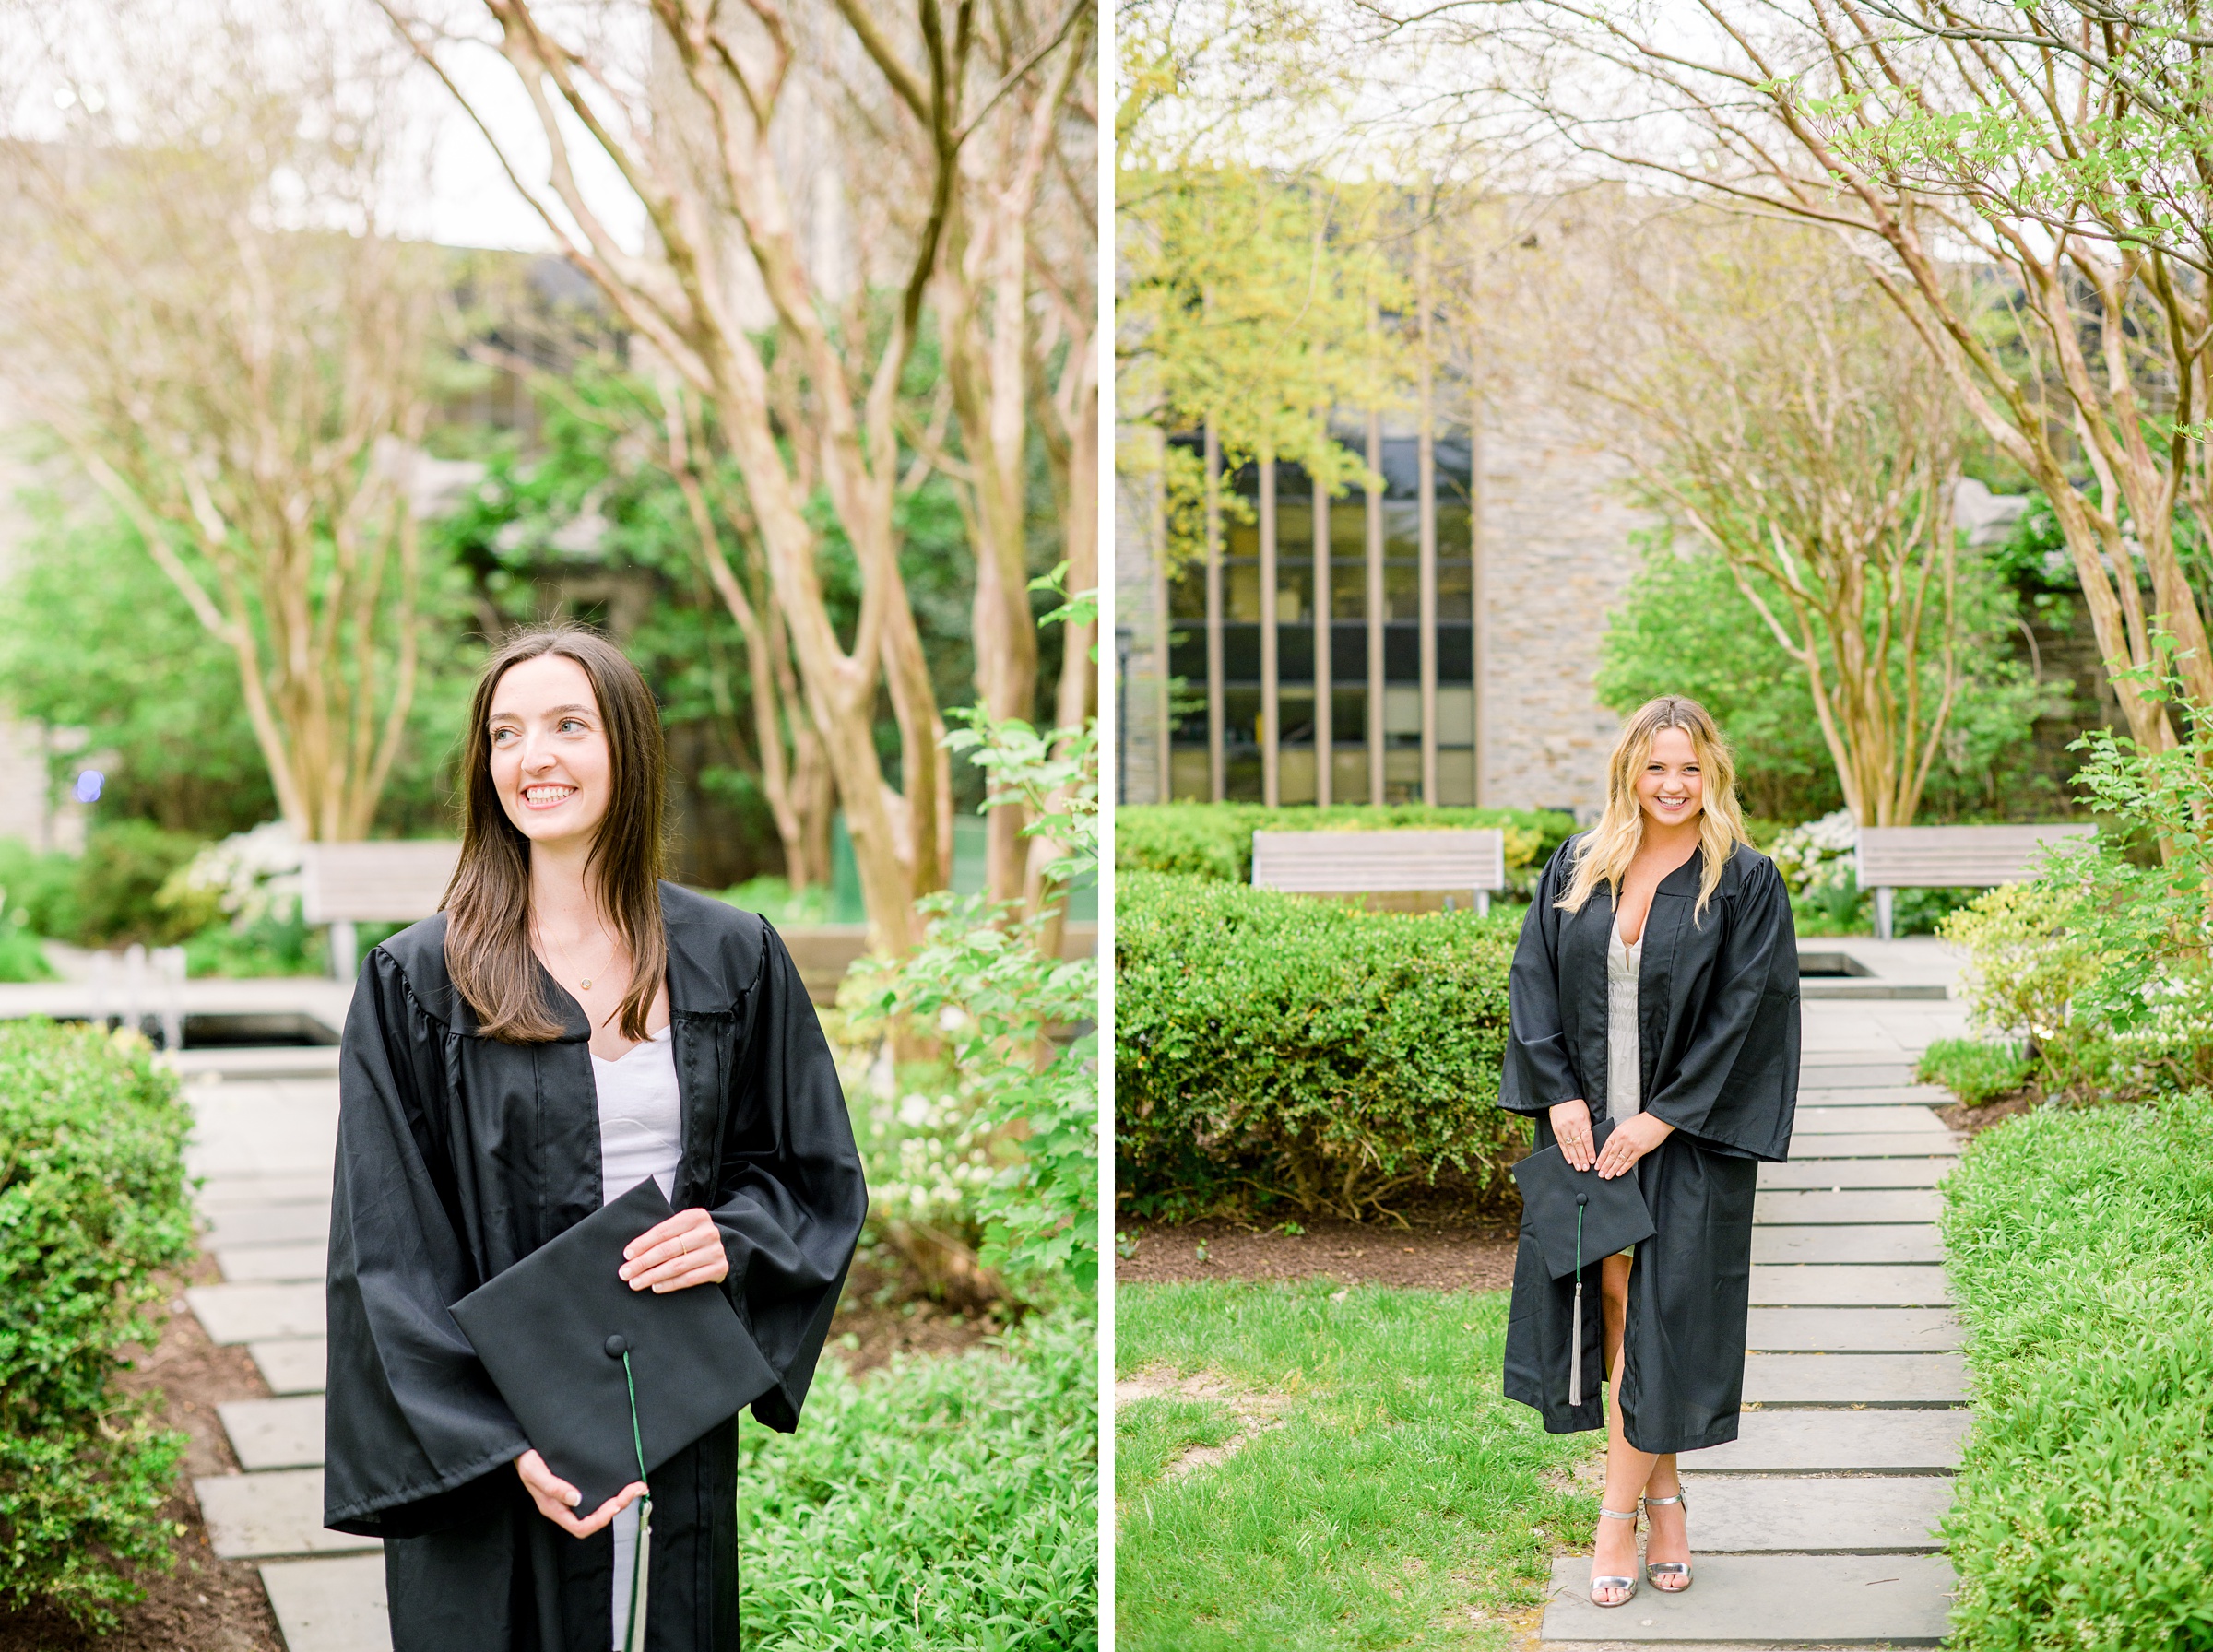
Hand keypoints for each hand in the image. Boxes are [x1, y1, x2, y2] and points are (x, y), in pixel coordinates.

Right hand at [515, 1448, 643, 1535]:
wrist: (522, 1449)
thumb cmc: (525, 1462)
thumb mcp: (535, 1472)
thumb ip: (553, 1487)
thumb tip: (575, 1499)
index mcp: (555, 1509)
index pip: (581, 1527)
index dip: (600, 1520)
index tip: (615, 1504)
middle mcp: (565, 1507)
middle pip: (594, 1518)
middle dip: (617, 1506)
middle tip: (635, 1489)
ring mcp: (571, 1498)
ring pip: (599, 1507)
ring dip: (619, 1500)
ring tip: (636, 1487)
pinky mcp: (577, 1487)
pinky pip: (597, 1495)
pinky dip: (613, 1492)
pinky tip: (622, 1484)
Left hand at [620, 1206, 729, 1292]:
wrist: (720, 1249)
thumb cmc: (692, 1238)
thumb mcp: (682, 1228)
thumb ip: (664, 1234)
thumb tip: (632, 1253)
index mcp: (696, 1216)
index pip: (663, 1231)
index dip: (643, 1243)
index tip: (627, 1255)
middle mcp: (708, 1232)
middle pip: (668, 1249)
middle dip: (643, 1262)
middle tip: (626, 1273)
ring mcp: (715, 1251)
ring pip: (677, 1266)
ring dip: (653, 1276)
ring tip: (636, 1282)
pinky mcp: (719, 1268)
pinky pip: (689, 1279)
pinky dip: (670, 1284)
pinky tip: (656, 1287)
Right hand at [1549, 1100, 1595, 1170]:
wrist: (1562, 1098)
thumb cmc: (1577, 1106)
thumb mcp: (1586, 1114)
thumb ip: (1588, 1127)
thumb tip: (1592, 1144)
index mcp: (1582, 1121)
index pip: (1587, 1139)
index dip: (1590, 1151)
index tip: (1593, 1161)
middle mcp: (1572, 1125)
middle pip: (1578, 1145)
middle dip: (1583, 1158)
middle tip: (1586, 1168)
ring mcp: (1563, 1128)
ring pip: (1570, 1146)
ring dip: (1575, 1158)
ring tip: (1579, 1167)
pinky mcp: (1556, 1130)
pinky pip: (1561, 1144)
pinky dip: (1566, 1153)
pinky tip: (1570, 1160)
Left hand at [1596, 1113, 1674, 1179]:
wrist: (1656, 1120)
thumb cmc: (1642, 1122)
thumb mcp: (1625, 1126)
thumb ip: (1618, 1136)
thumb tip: (1611, 1148)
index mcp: (1617, 1132)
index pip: (1606, 1148)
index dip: (1601, 1158)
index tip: (1597, 1165)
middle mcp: (1623, 1139)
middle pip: (1611, 1155)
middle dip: (1605, 1166)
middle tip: (1600, 1174)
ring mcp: (1631, 1145)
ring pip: (1619, 1160)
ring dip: (1612, 1169)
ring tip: (1608, 1176)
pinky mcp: (1640, 1150)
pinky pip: (1630, 1161)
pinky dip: (1624, 1168)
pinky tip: (1619, 1173)